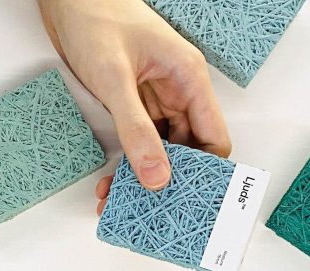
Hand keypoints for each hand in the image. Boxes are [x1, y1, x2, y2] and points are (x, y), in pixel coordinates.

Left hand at [37, 0, 230, 210]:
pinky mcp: (132, 104)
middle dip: (169, 182)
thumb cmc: (95, 16)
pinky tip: (111, 183)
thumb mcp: (114, 78)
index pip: (214, 139)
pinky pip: (139, 142)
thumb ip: (135, 130)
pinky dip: (128, 165)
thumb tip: (157, 176)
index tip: (187, 201)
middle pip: (188, 151)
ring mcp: (154, 100)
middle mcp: (177, 92)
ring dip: (143, 178)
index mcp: (188, 79)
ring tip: (120, 203)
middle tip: (150, 212)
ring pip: (161, 151)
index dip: (205, 173)